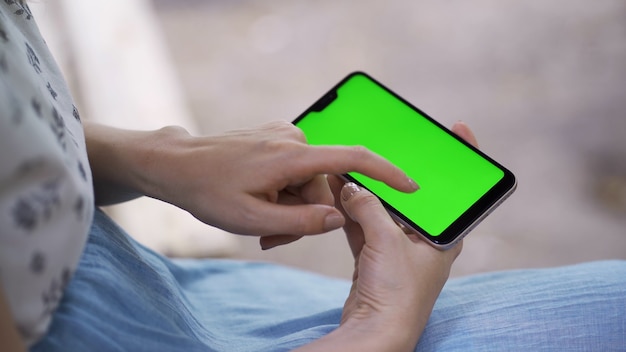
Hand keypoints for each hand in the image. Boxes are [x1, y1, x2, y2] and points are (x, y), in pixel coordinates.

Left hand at [127, 121, 417, 239]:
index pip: (353, 159)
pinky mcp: (275, 140)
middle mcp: (293, 139)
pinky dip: (284, 192)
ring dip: (291, 206)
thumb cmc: (209, 192)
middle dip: (307, 214)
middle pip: (323, 186)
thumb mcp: (254, 219)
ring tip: (260, 222)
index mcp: (292, 156)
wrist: (176, 165)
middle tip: (272, 237)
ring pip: (308, 182)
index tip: (410, 187)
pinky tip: (259, 202)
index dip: (386, 173)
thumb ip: (301, 222)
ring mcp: (283, 137)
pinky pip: (294, 171)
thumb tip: (340, 218)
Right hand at [296, 121, 477, 350]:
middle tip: (392, 143)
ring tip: (352, 164)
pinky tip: (339, 190)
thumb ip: (370, 208)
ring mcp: (399, 249)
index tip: (458, 129)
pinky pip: (365, 224)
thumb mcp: (387, 242)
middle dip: (400, 171)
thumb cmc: (398, 293)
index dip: (465, 158)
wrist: (375, 331)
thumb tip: (350, 186)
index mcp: (445, 237)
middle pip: (417, 196)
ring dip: (368, 191)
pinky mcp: (376, 258)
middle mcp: (425, 241)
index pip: (462, 192)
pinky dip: (352, 210)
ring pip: (385, 210)